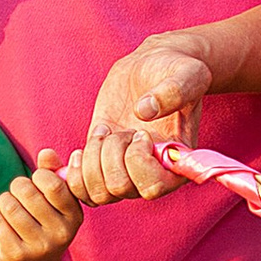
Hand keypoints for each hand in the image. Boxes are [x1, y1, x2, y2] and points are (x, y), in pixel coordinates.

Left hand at [0, 155, 82, 260]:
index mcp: (75, 216)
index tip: (37, 183)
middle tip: (18, 194)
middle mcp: (61, 233)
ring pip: (9, 204)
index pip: (52, 184)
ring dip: (4, 201)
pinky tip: (2, 222)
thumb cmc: (44, 225)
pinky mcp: (17, 255)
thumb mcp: (55, 202)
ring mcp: (39, 246)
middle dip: (17, 187)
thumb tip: (46, 152)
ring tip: (9, 208)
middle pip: (27, 191)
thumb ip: (53, 173)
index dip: (38, 176)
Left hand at [78, 33, 220, 201]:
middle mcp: (152, 176)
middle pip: (119, 188)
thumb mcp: (187, 75)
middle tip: (121, 129)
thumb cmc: (179, 72)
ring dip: (92, 159)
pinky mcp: (100, 164)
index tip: (141, 132)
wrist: (155, 67)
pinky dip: (73, 170)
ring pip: (96, 194)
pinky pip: (80, 188)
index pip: (152, 187)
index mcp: (178, 165)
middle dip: (112, 153)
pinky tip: (82, 147)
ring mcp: (124, 173)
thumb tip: (144, 111)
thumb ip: (174, 91)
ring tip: (104, 134)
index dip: (138, 161)